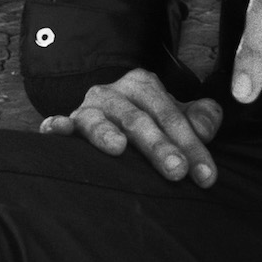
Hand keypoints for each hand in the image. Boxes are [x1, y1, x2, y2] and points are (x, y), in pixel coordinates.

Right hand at [39, 68, 223, 185]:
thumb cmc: (149, 122)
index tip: (206, 176)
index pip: (173, 116)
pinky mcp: (68, 122)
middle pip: (140, 119)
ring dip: (108, 134)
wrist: (108, 117)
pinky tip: (55, 130)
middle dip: (160, 146)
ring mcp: (89, 107)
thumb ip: (200, 119)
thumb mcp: (176, 117)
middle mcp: (116, 92)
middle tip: (177, 171)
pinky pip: (61, 122)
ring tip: (119, 148)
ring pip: (100, 120)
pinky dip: (57, 126)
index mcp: (145, 86)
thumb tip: (205, 128)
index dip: (192, 145)